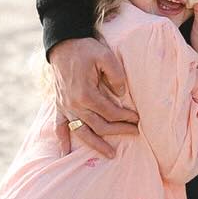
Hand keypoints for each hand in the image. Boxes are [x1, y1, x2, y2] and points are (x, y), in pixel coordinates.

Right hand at [49, 36, 138, 157]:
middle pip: (99, 125)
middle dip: (119, 131)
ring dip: (96, 145)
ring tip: (110, 154)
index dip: (126, 117)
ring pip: (82, 132)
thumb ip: (116, 76)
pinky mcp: (59, 105)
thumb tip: (122, 94)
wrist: (63, 43)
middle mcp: (74, 105)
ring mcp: (65, 106)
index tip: (138, 118)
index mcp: (86, 94)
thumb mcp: (106, 56)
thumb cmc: (85, 49)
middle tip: (135, 132)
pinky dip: (62, 139)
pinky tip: (65, 153)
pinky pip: (59, 126)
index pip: (110, 112)